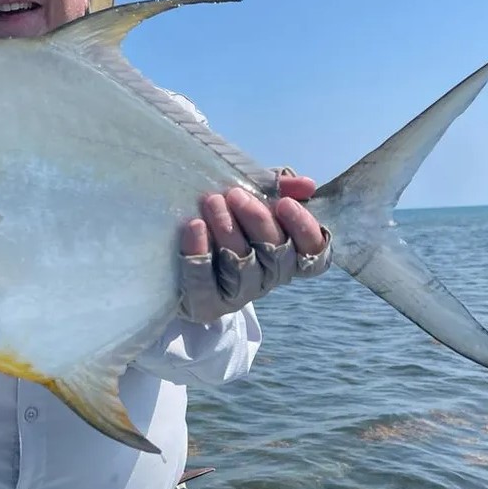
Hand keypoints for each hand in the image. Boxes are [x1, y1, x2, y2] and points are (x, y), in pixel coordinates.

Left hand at [177, 171, 331, 322]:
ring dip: (228, 232)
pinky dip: (200, 254)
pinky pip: (206, 284)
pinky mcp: (207, 304)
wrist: (174, 250)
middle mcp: (268, 276)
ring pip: (243, 268)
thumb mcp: (251, 196)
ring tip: (211, 202)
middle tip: (235, 194)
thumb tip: (307, 185)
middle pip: (277, 257)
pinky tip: (195, 227)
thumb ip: (278, 188)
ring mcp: (239, 294)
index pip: (313, 252)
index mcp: (286, 253)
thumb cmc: (222, 218)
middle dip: (257, 221)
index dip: (305, 230)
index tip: (285, 203)